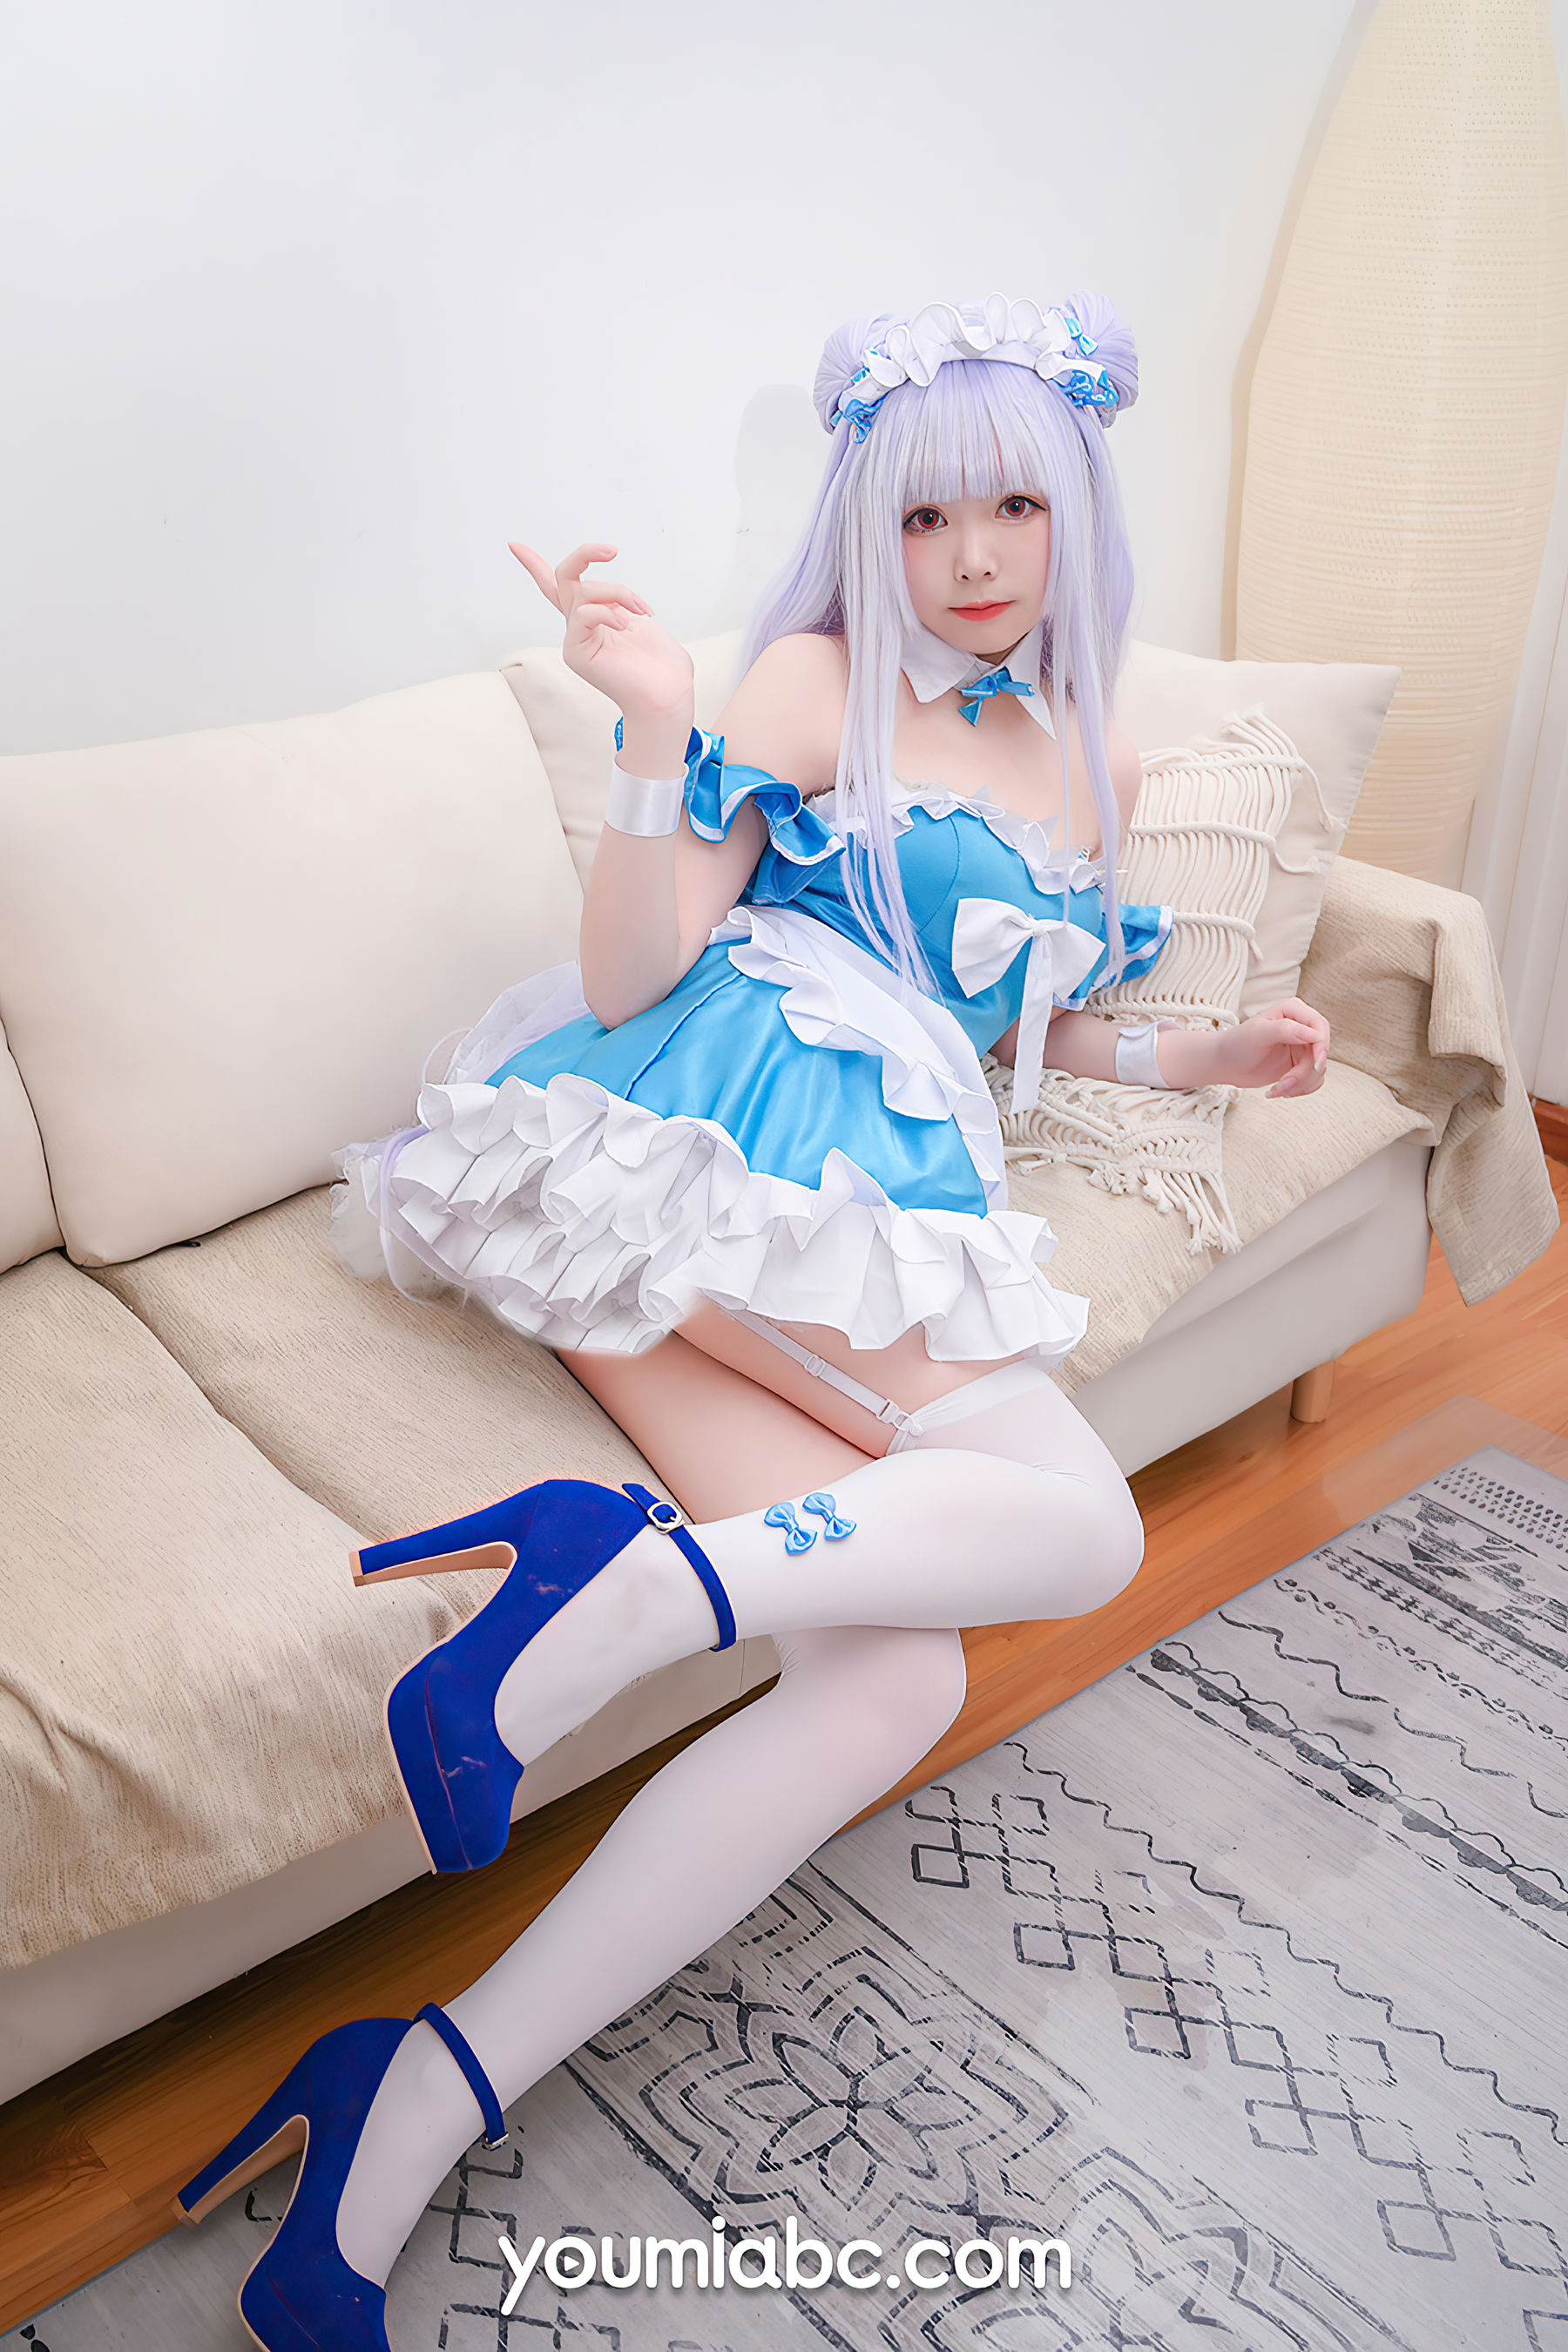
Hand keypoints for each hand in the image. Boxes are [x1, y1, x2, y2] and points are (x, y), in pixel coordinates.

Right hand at [508, 540, 694, 726]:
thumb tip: (610, 599)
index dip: (533, 565)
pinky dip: (608, 613)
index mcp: (594, 619)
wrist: (667, 696)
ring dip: (619, 593)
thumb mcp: (642, 621)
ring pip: (583, 591)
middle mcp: (579, 628)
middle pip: (564, 577)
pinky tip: (625, 626)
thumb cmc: (663, 666)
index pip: (558, 588)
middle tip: (612, 550)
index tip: (514, 545)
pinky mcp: (576, 652)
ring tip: (643, 611)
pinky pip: (584, 614)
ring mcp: (575, 640)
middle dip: (586, 554)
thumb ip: (619, 602)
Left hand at [1207, 999, 1329, 1096]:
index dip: (1322, 1047)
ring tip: (1276, 1089)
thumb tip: (1314, 1035)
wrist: (1225, 1063)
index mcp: (1294, 1011)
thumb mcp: (1258, 1033)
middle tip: (1283, 1083)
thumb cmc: (1237, 1043)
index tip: (1315, 1065)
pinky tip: (1280, 1090)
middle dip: (1305, 1072)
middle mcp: (1301, 1027)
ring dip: (1299, 1084)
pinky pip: (1313, 1080)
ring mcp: (1302, 1047)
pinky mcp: (1300, 1064)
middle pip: (1321, 1052)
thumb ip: (1285, 1029)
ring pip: (1318, 1070)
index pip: (1320, 1028)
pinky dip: (1299, 1089)